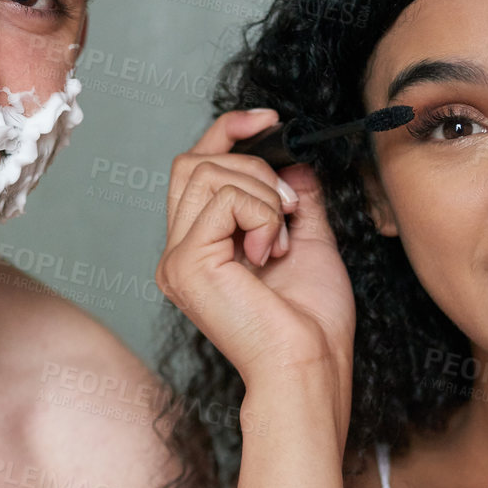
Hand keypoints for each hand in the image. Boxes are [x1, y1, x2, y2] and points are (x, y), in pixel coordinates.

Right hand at [155, 108, 356, 393]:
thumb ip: (294, 198)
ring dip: (262, 192)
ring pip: (208, 172)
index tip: (270, 120)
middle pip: (193, 161)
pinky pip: (224, 198)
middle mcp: (178, 251)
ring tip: (282, 236)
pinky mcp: (186, 263)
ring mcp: (177, 258)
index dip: (227, 132)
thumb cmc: (311, 324)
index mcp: (200, 248)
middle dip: (251, 163)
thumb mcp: (308, 241)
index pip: (195, 167)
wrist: (309, 367)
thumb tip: (293, 160)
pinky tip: (271, 251)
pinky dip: (261, 214)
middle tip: (288, 205)